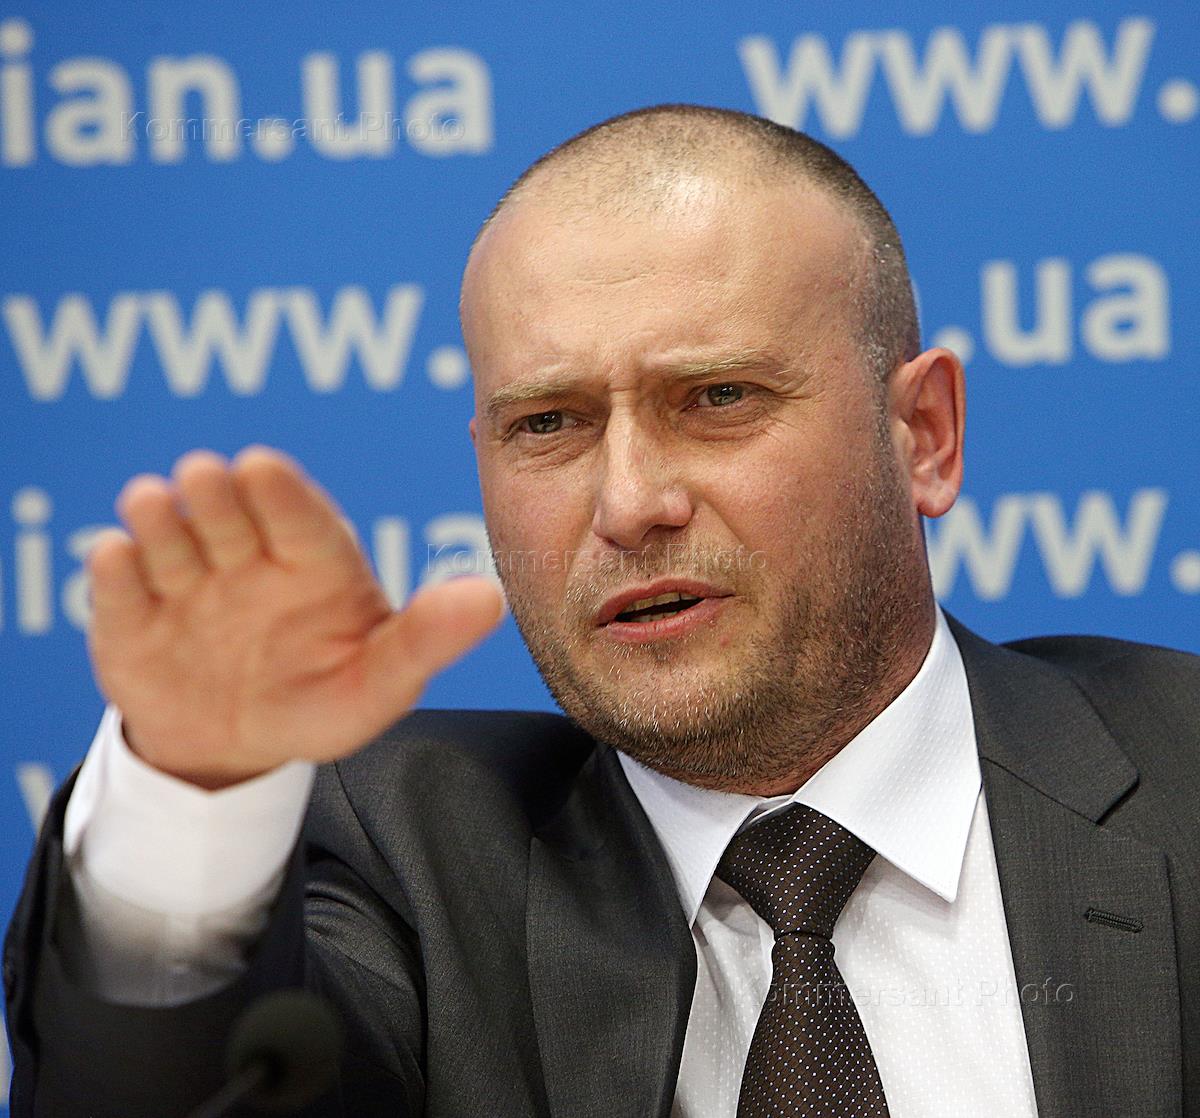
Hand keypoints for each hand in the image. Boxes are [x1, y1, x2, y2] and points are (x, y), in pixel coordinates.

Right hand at [87, 447, 503, 788]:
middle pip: (230, 513)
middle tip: (206, 477)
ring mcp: (185, 582)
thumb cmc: (319, 703)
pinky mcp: (130, 616)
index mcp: (314, 562)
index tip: (260, 467)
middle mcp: (248, 557)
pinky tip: (115, 560)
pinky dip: (114, 574)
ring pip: (169, 535)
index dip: (282, 494)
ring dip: (161, 519)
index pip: (302, 519)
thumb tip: (491, 599)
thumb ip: (428, 639)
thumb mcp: (379, 682)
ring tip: (154, 504)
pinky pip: (117, 587)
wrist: (235, 753)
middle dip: (217, 494)